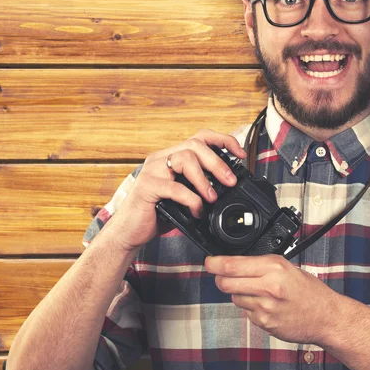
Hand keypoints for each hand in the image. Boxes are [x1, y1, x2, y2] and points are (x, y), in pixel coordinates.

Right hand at [105, 130, 245, 252]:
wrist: (129, 232)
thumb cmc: (158, 213)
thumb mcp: (183, 194)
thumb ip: (200, 184)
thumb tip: (229, 183)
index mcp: (171, 156)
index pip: (200, 136)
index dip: (223, 141)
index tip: (240, 154)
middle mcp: (161, 158)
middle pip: (195, 144)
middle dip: (217, 162)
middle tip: (230, 181)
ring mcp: (152, 171)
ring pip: (185, 159)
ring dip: (204, 179)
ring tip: (212, 197)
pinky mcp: (147, 187)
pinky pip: (175, 187)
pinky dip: (191, 199)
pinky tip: (196, 211)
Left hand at [205, 254, 340, 344]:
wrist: (325, 317)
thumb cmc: (310, 291)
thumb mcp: (288, 267)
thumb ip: (262, 264)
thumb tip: (236, 263)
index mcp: (274, 268)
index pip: (232, 265)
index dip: (215, 263)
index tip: (209, 262)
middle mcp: (268, 287)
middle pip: (226, 282)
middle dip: (221, 278)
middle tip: (224, 275)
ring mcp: (264, 307)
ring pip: (234, 297)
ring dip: (239, 293)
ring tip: (258, 291)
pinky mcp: (263, 323)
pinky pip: (246, 312)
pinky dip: (250, 307)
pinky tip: (266, 305)